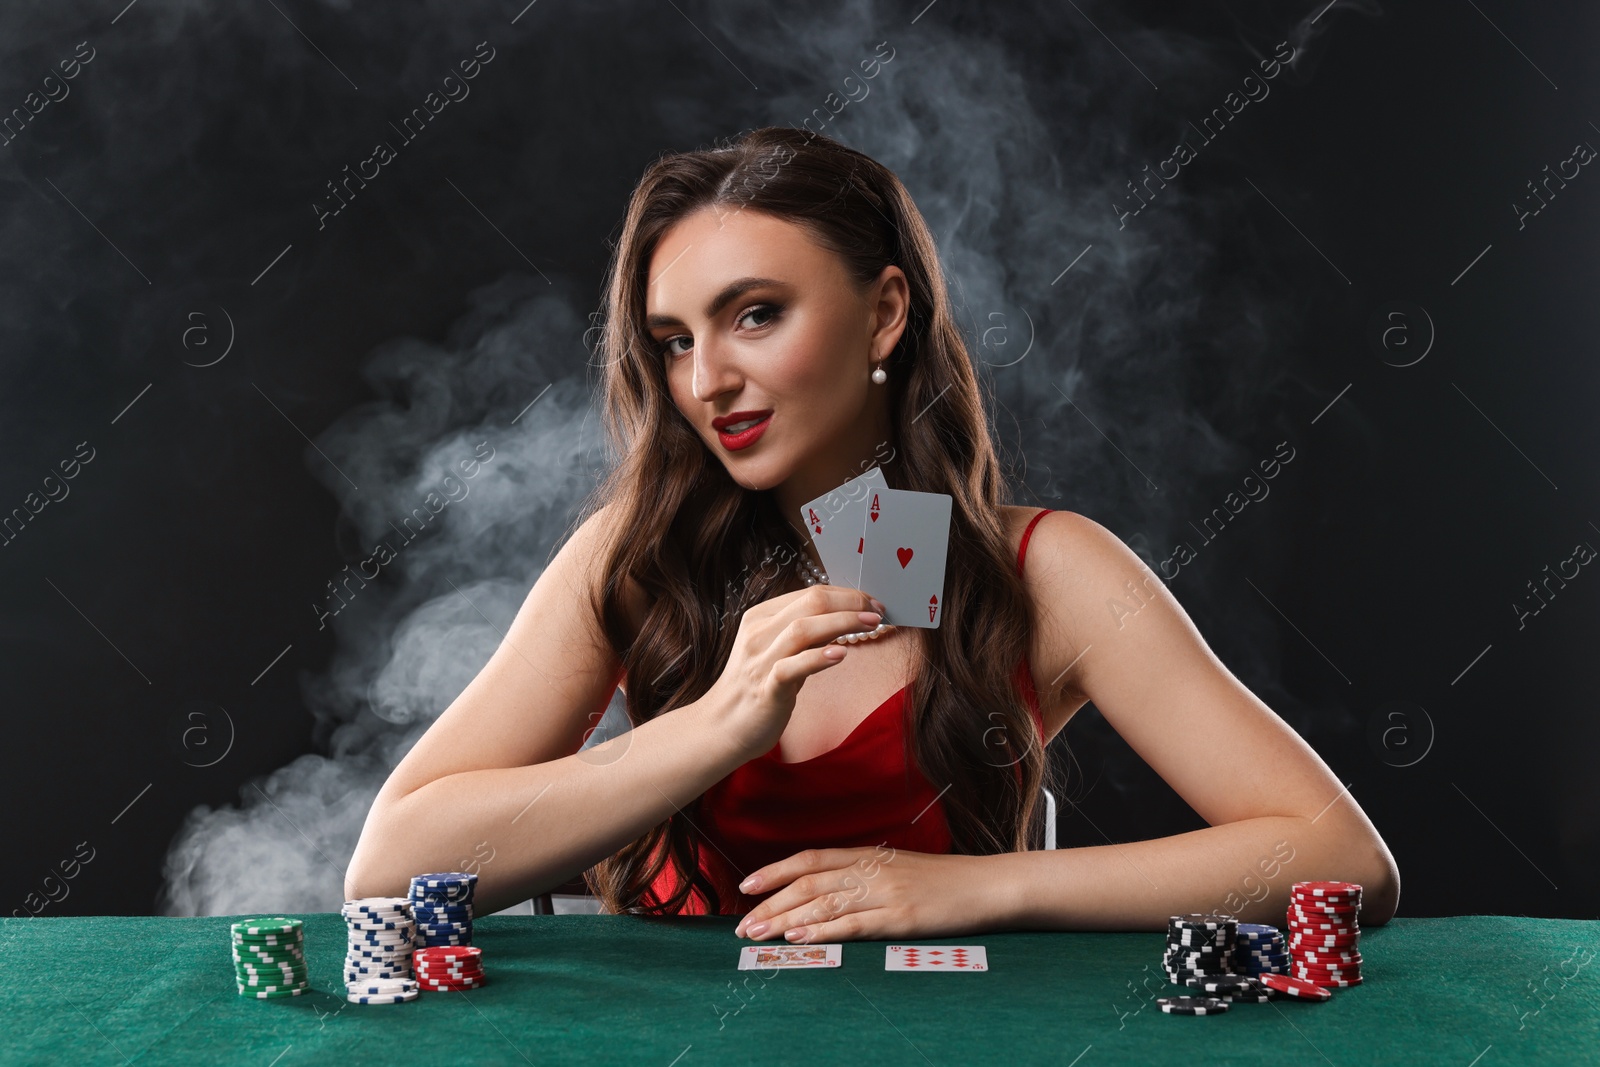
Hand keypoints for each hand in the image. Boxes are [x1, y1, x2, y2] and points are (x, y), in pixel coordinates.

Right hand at [705, 585, 886, 757]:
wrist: (722, 727)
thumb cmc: (756, 687)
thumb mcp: (778, 651)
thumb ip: (806, 635)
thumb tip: (845, 619)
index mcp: (761, 618)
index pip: (810, 594)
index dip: (847, 595)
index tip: (872, 604)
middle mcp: (758, 634)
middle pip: (810, 604)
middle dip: (850, 603)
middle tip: (878, 611)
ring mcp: (760, 661)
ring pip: (802, 629)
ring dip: (842, 622)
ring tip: (871, 624)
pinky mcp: (765, 689)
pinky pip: (791, 668)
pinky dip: (817, 658)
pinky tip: (841, 654)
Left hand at [732, 846, 998, 943]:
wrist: (986, 886)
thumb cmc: (942, 881)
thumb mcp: (897, 867)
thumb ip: (863, 872)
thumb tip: (825, 887)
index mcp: (868, 855)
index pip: (810, 859)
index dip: (775, 871)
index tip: (746, 886)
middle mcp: (871, 870)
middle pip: (809, 883)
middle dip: (771, 904)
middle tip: (742, 924)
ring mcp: (885, 894)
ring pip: (824, 903)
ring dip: (786, 920)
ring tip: (759, 934)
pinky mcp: (900, 918)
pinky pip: (854, 924)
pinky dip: (823, 931)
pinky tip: (801, 938)